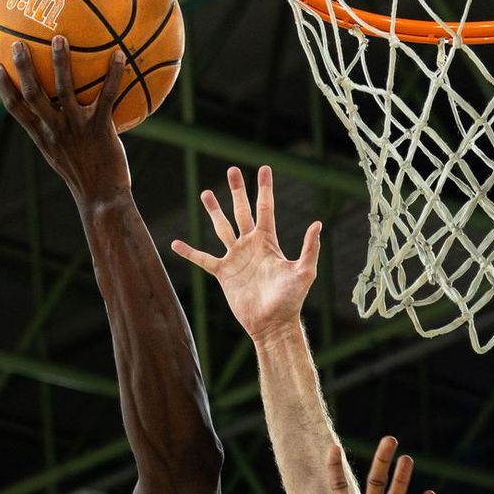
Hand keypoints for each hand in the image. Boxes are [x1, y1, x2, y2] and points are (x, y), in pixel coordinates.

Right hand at [0, 35, 130, 207]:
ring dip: (60, 62)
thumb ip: (56, 133)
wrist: (102, 198)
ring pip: (64, 90)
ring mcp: (76, 128)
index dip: (3, 87)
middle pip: (32, 93)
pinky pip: (107, 95)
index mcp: (42, 136)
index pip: (15, 109)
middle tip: (19, 43)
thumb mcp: (62, 156)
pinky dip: (114, 74)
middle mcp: (54, 130)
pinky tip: (120, 54)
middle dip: (23, 67)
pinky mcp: (99, 128)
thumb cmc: (84, 176)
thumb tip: (58, 111)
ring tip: (59, 38)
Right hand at [171, 165, 320, 342]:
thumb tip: (318, 224)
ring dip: (214, 211)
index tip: (264, 169)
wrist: (272, 324)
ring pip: (222, 228)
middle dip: (237, 191)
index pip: (265, 208)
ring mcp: (236, 258)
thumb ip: (309, 248)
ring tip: (206, 192)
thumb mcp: (303, 272)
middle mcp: (250, 245)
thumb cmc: (291, 300)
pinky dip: (189, 252)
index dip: (264, 188)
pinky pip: (203, 259)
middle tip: (232, 170)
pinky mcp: (224, 274)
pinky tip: (175, 244)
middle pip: (242, 211)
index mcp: (268, 241)